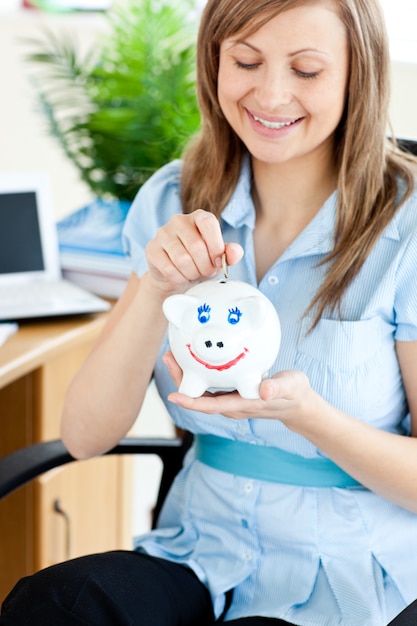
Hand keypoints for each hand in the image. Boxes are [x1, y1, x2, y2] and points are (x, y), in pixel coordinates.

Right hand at [145, 210, 242, 294]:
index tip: (218, 262)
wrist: (176, 276)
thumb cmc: (201, 262)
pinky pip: (168, 268)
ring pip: (182, 259)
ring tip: (193, 274)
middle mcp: (179, 220)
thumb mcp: (219, 258)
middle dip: (205, 266)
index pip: (209, 223)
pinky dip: (178, 278)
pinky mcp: (151, 249)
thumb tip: (234, 253)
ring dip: (192, 273)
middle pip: (196, 246)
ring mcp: (162, 233)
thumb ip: (230, 253)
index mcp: (199, 217)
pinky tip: (180, 276)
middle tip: (205, 272)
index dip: (215, 246)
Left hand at [163, 351, 318, 427]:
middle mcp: (232, 405)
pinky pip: (208, 386)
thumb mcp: (290, 387)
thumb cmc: (293, 393)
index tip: (173, 395)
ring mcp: (230, 400)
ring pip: (201, 391)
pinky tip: (192, 359)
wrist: (297, 403)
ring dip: (186, 376)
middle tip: (168, 357)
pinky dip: (197, 373)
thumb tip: (265, 391)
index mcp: (243, 404)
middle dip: (181, 381)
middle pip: (200, 397)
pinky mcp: (231, 393)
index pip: (212, 406)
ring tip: (173, 355)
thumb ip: (278, 388)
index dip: (191, 401)